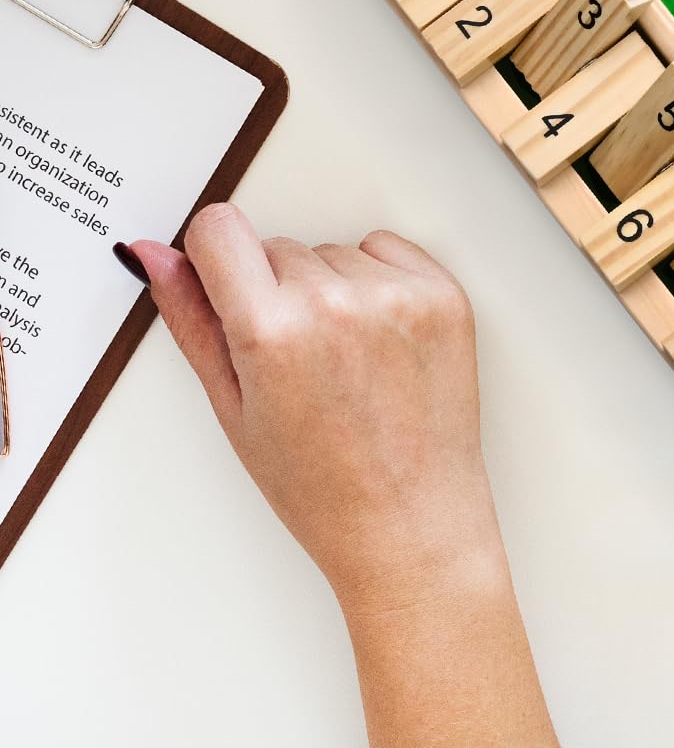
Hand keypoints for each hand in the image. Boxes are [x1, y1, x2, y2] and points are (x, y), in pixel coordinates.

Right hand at [132, 205, 557, 747]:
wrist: (410, 519)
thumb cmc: (320, 485)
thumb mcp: (233, 408)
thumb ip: (192, 320)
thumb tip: (156, 255)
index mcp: (271, 331)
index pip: (218, 229)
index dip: (212, 255)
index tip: (221, 280)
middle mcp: (336, 302)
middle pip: (277, 246)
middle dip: (274, 291)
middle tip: (295, 362)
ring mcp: (397, 295)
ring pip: (333, 251)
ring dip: (330, 288)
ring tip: (342, 362)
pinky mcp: (443, 294)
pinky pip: (389, 250)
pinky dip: (379, 282)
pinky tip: (378, 343)